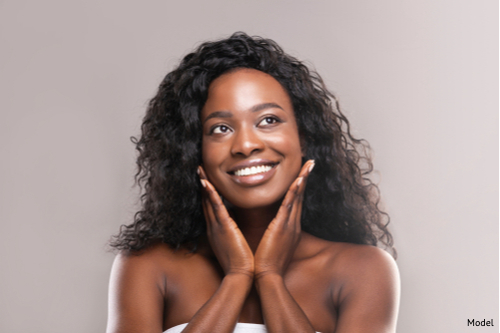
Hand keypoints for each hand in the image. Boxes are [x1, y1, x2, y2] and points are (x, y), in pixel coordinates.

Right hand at [199, 166, 254, 277]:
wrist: (241, 276)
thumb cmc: (240, 263)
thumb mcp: (233, 244)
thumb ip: (231, 234)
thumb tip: (234, 227)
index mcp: (217, 230)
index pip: (211, 207)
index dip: (208, 192)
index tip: (206, 178)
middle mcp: (214, 227)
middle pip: (206, 200)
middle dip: (203, 184)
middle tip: (199, 168)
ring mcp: (217, 227)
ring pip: (209, 201)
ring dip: (205, 184)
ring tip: (200, 169)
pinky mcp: (224, 228)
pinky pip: (217, 208)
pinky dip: (211, 195)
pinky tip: (207, 183)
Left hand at [254, 160, 314, 278]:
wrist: (267, 277)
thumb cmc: (267, 262)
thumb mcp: (274, 243)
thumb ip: (274, 233)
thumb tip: (271, 227)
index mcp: (290, 227)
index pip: (296, 201)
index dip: (299, 186)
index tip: (302, 173)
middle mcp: (293, 224)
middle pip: (300, 196)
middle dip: (305, 178)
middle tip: (310, 162)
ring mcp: (290, 225)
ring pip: (297, 197)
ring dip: (302, 179)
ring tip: (308, 165)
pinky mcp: (282, 228)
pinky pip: (289, 206)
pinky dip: (294, 192)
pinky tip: (298, 180)